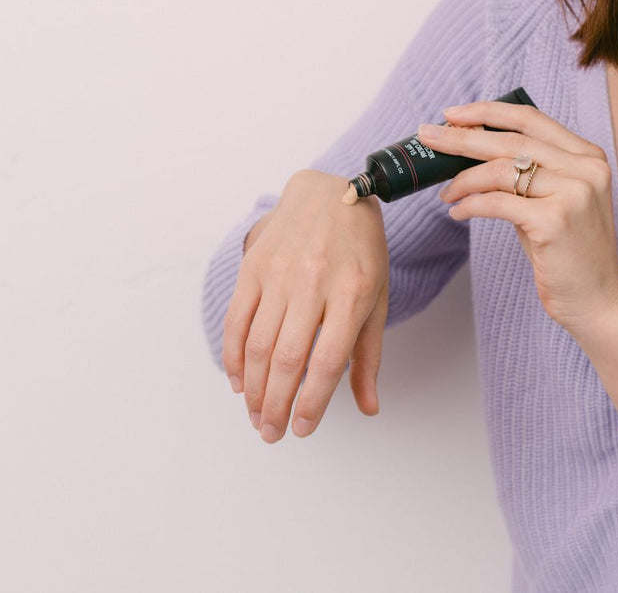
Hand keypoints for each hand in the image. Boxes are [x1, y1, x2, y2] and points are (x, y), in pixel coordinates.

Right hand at [222, 169, 388, 442]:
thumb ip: (368, 355)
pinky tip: (238, 381)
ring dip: (253, 389)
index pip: (327, 361)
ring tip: (256, 416)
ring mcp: (280, 273)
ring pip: (258, 344)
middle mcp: (314, 284)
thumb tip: (368, 408)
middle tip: (272, 433)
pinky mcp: (254, 267)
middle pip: (287, 358)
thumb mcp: (377, 299)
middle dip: (276, 405)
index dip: (312, 402)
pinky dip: (232, 356)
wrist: (330, 193)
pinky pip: (236, 320)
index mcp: (353, 294)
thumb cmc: (361, 253)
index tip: (302, 429)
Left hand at [416, 102, 617, 335]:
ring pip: (501, 170)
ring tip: (446, 192)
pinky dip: (470, 205)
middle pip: (511, 141)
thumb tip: (471, 152)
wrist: (597, 299)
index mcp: (588, 156)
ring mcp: (574, 193)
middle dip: (462, 137)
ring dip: (463, 179)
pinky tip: (458, 212)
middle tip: (428, 136)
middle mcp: (586, 168)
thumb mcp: (553, 202)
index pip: (531, 119)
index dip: (488, 112)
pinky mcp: (555, 220)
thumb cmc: (568, 253)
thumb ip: (527, 175)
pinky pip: (497, 203)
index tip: (453, 114)